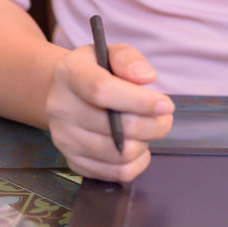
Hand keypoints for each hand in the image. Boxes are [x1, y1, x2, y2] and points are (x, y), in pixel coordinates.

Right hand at [45, 43, 174, 181]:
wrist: (66, 94)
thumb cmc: (96, 71)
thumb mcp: (110, 52)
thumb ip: (128, 59)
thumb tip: (146, 78)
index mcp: (69, 75)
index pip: (101, 91)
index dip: (139, 101)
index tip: (166, 105)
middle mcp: (61, 109)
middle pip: (114, 128)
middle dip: (152, 125)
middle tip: (165, 117)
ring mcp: (64, 139)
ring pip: (119, 155)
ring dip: (145, 143)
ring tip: (150, 129)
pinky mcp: (73, 162)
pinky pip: (116, 174)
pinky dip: (137, 163)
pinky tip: (140, 145)